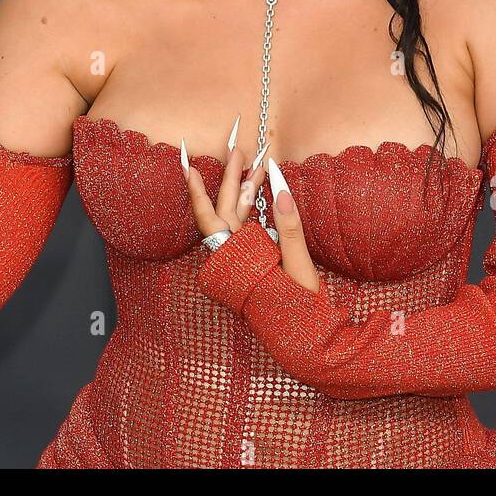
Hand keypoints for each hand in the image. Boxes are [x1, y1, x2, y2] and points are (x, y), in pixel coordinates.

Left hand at [184, 117, 321, 294]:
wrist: (306, 344)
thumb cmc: (300, 309)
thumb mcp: (299, 267)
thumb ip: (289, 226)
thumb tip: (280, 188)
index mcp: (237, 261)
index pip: (211, 219)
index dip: (198, 192)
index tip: (189, 168)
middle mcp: (233, 260)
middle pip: (225, 211)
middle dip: (232, 179)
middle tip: (239, 151)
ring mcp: (241, 262)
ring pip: (236, 219)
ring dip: (245, 192)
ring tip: (258, 166)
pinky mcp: (250, 265)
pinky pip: (245, 230)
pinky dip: (253, 209)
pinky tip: (261, 193)